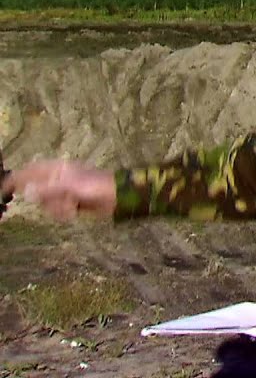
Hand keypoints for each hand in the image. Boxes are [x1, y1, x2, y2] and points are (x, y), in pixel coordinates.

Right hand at [1, 159, 116, 219]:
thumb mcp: (70, 186)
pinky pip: (57, 212)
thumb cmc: (95, 186)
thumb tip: (28, 192)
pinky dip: (63, 214)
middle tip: (63, 201)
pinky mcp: (70, 204)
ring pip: (46, 204)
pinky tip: (74, 212)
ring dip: (56, 209)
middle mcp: (58, 180)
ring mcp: (64, 192)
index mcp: (58, 169)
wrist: (118, 198)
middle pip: (37, 193)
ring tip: (71, 207)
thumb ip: (48, 189)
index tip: (4, 190)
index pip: (30, 171)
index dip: (16, 179)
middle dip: (47, 201)